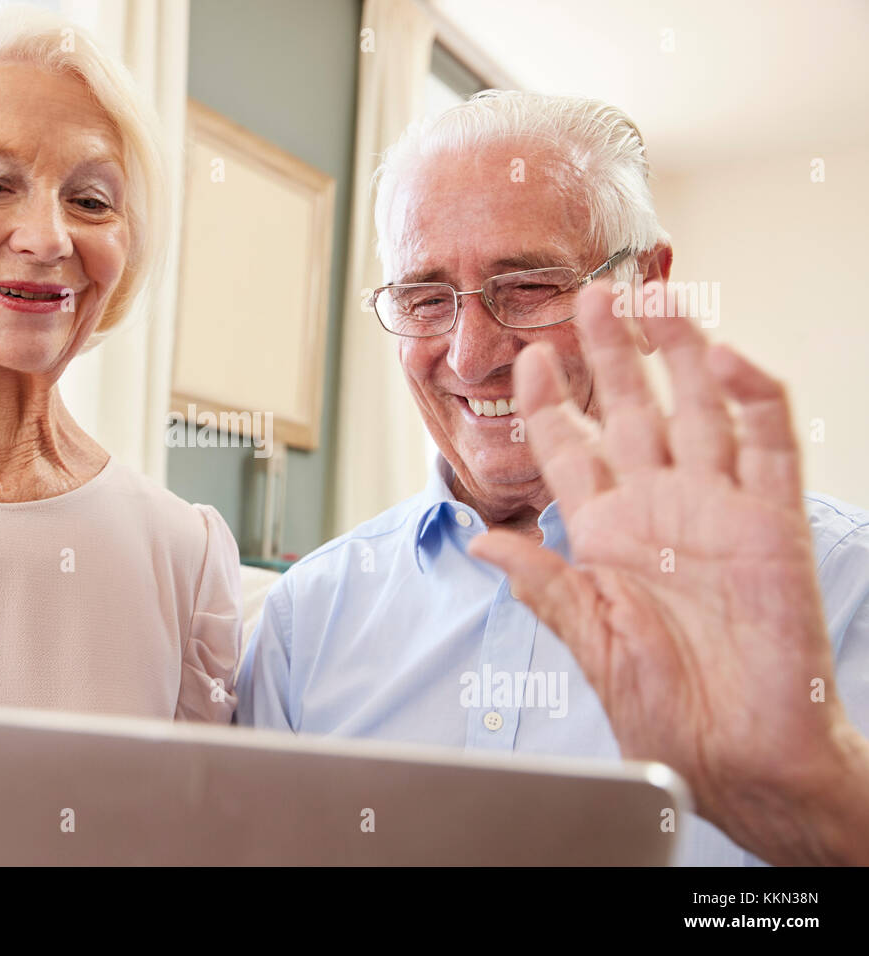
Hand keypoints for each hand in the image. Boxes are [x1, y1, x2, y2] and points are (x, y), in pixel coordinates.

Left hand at [469, 281, 868, 864]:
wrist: (736, 753)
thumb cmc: (661, 707)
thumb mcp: (587, 640)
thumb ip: (541, 582)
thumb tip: (481, 539)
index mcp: (605, 533)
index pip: (571, 448)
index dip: (548, 401)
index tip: (524, 358)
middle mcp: (659, 508)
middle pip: (631, 409)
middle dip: (608, 353)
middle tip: (588, 296)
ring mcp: (717, 508)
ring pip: (697, 407)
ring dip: (678, 351)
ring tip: (653, 296)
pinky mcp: (772, 522)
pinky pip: (766, 444)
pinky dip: (750, 397)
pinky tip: (722, 357)